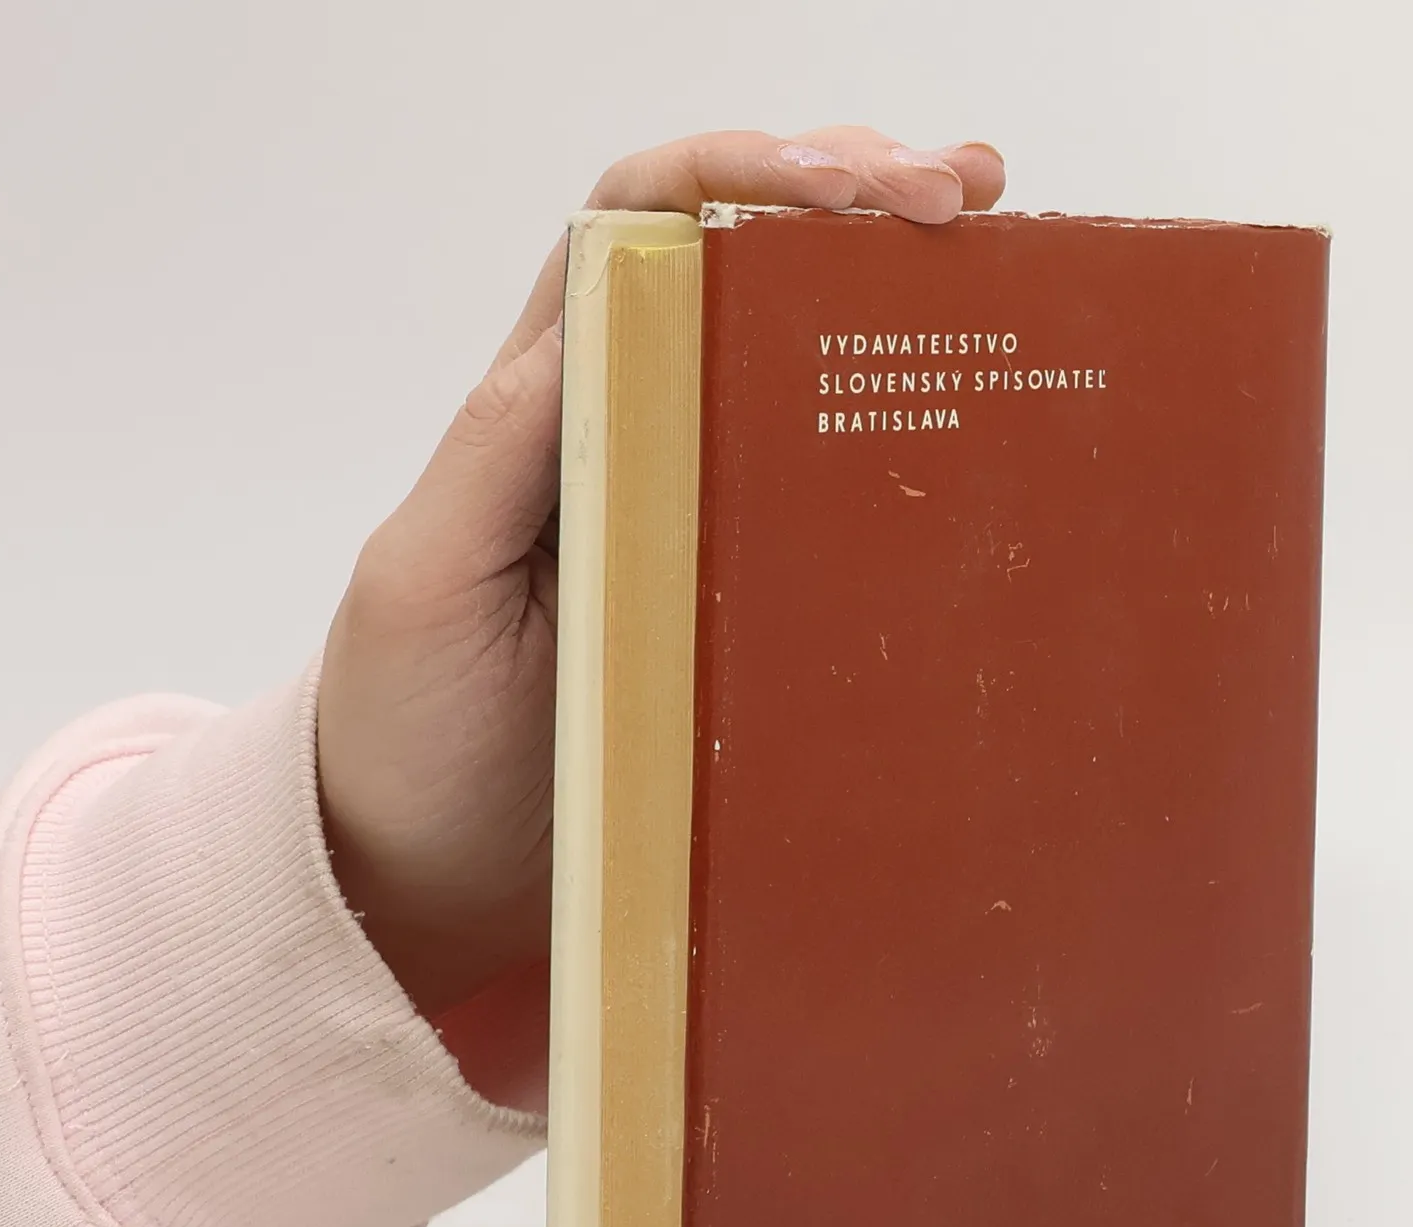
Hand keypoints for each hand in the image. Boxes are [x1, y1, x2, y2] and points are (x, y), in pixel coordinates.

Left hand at [316, 128, 1006, 1022]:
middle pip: (741, 261)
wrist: (436, 864)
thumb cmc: (410, 729)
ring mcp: (694, 506)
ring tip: (1001, 243)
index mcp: (547, 404)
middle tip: (965, 192)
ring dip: (892, 283)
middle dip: (852, 192)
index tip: (849, 186)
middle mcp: (629, 429)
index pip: (641, 230)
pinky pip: (821, 483)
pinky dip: (898, 419)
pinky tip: (974, 402)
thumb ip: (498, 455)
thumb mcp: (426, 581)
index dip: (742, 177)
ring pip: (794, 354)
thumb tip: (601, 329)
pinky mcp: (738, 589)